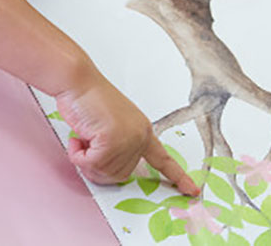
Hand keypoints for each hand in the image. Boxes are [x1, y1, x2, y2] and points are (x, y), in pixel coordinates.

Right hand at [55, 74, 198, 195]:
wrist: (78, 81)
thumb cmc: (89, 100)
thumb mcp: (111, 127)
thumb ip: (117, 147)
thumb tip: (106, 170)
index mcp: (143, 130)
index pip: (163, 159)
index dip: (177, 176)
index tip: (192, 190)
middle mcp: (139, 135)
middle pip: (119, 176)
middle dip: (97, 164)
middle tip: (88, 144)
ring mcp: (127, 138)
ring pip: (104, 172)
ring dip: (86, 159)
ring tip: (86, 136)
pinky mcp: (111, 140)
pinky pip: (90, 165)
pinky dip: (78, 155)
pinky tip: (80, 137)